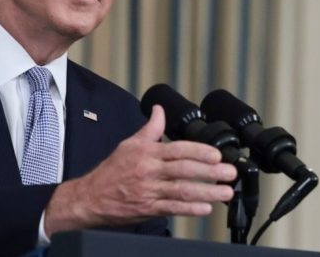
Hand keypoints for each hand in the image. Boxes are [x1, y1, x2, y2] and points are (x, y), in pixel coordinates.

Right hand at [43, 105, 236, 235]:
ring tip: (225, 192)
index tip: (216, 154)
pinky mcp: (148, 208)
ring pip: (182, 190)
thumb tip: (159, 110)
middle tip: (229, 172)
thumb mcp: (128, 144)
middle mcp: (149, 171)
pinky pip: (173, 208)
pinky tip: (205, 208)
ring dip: (207, 192)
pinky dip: (190, 209)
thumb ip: (149, 129)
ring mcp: (149, 191)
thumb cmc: (110, 172)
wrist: (90, 197)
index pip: (178, 149)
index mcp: (146, 153)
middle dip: (210, 172)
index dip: (199, 151)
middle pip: (184, 170)